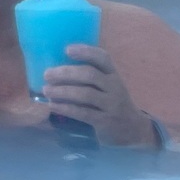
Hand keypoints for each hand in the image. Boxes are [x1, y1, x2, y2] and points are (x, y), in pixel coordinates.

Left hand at [42, 45, 159, 148]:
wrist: (132, 130)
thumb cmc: (112, 103)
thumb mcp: (108, 87)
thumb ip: (90, 77)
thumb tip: (56, 68)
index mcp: (113, 75)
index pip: (103, 58)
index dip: (86, 51)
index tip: (67, 49)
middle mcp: (115, 87)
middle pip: (90, 75)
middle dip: (66, 73)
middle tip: (47, 74)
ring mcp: (112, 105)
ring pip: (85, 94)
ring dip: (63, 91)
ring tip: (46, 90)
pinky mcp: (105, 121)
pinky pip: (83, 113)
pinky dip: (66, 108)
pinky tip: (52, 105)